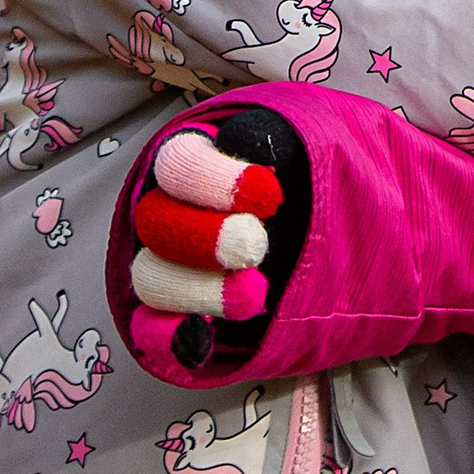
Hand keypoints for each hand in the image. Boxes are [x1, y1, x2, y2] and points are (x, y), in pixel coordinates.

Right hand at [129, 107, 309, 367]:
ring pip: (149, 276)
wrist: (325, 233)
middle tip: (256, 246)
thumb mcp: (306, 150)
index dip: (212, 179)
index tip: (267, 194)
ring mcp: (170, 265)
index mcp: (197, 165)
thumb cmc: (310, 183)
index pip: (177, 163)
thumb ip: (280, 143)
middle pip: (155, 221)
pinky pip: (148, 328)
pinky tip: (198, 336)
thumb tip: (260, 137)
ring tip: (252, 295)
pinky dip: (165, 336)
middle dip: (207, 238)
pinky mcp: (176, 315)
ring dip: (197, 289)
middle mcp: (173, 213)